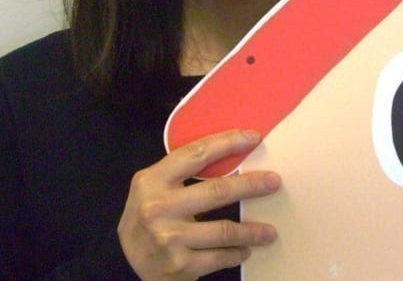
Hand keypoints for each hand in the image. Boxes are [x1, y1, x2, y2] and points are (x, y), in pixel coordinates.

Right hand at [117, 129, 280, 280]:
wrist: (128, 262)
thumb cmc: (146, 217)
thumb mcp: (152, 188)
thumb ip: (179, 174)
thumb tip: (229, 155)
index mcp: (152, 180)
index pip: (195, 154)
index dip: (227, 143)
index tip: (252, 137)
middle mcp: (158, 207)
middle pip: (216, 191)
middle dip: (251, 185)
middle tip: (274, 182)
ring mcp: (169, 238)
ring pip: (224, 230)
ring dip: (252, 231)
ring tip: (269, 231)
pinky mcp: (180, 265)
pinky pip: (219, 257)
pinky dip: (236, 253)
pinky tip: (246, 250)